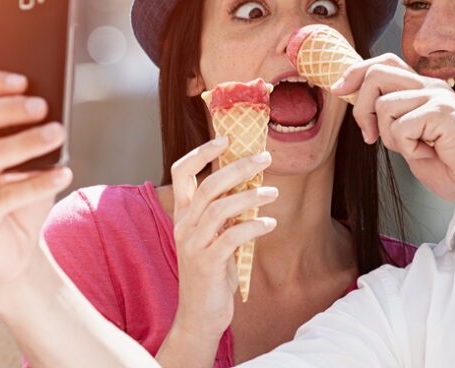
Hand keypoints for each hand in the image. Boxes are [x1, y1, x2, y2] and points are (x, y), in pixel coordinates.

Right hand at [0, 71, 72, 290]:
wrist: (16, 255)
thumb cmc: (23, 200)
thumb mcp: (28, 162)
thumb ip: (29, 135)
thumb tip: (52, 106)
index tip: (24, 79)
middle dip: (7, 108)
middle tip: (44, 106)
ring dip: (27, 142)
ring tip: (59, 134)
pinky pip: (4, 196)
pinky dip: (38, 183)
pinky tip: (64, 174)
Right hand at [163, 137, 277, 349]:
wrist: (199, 316)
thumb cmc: (212, 274)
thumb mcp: (215, 238)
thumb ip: (224, 214)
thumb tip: (251, 185)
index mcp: (183, 215)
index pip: (181, 172)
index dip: (202, 152)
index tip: (226, 138)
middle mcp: (183, 226)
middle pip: (207, 185)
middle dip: (237, 167)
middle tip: (265, 157)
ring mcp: (192, 244)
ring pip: (219, 209)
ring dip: (250, 196)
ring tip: (273, 192)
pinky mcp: (206, 264)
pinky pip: (231, 237)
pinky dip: (253, 227)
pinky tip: (270, 222)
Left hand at [333, 56, 454, 203]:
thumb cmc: (454, 164)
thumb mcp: (412, 139)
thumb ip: (391, 122)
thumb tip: (362, 110)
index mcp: (423, 89)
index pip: (383, 63)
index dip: (355, 72)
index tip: (339, 89)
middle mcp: (430, 86)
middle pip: (376, 72)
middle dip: (361, 107)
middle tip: (368, 136)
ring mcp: (436, 97)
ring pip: (384, 104)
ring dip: (390, 136)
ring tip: (415, 149)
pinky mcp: (441, 112)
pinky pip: (400, 127)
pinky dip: (408, 149)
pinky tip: (429, 153)